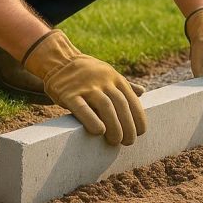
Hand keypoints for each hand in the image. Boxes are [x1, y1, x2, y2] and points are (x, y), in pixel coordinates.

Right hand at [22, 30, 146, 145]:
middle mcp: (103, 81)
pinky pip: (82, 108)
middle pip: (121, 105)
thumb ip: (124, 84)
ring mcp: (86, 87)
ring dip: (114, 126)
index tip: (140, 133)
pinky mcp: (69, 94)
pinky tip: (99, 132)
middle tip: (128, 142)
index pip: (131, 100)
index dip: (138, 118)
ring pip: (105, 106)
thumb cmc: (87, 73)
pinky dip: (92, 120)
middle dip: (128, 126)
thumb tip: (143, 91)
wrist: (60, 61)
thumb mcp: (108, 74)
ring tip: (115, 141)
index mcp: (115, 77)